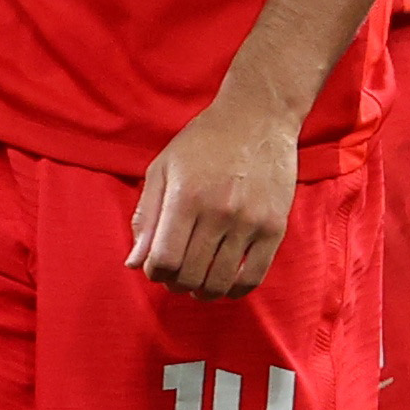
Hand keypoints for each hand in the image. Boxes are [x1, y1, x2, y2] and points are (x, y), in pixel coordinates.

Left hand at [131, 93, 297, 298]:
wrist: (257, 117)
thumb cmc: (203, 141)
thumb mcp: (163, 168)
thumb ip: (147, 216)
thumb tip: (135, 263)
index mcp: (185, 197)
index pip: (164, 260)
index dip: (154, 273)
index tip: (155, 268)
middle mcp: (218, 212)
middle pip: (190, 275)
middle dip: (176, 284)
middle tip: (175, 278)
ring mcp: (249, 222)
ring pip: (220, 281)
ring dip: (203, 291)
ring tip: (198, 285)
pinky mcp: (274, 227)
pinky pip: (254, 277)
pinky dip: (235, 289)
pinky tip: (225, 284)